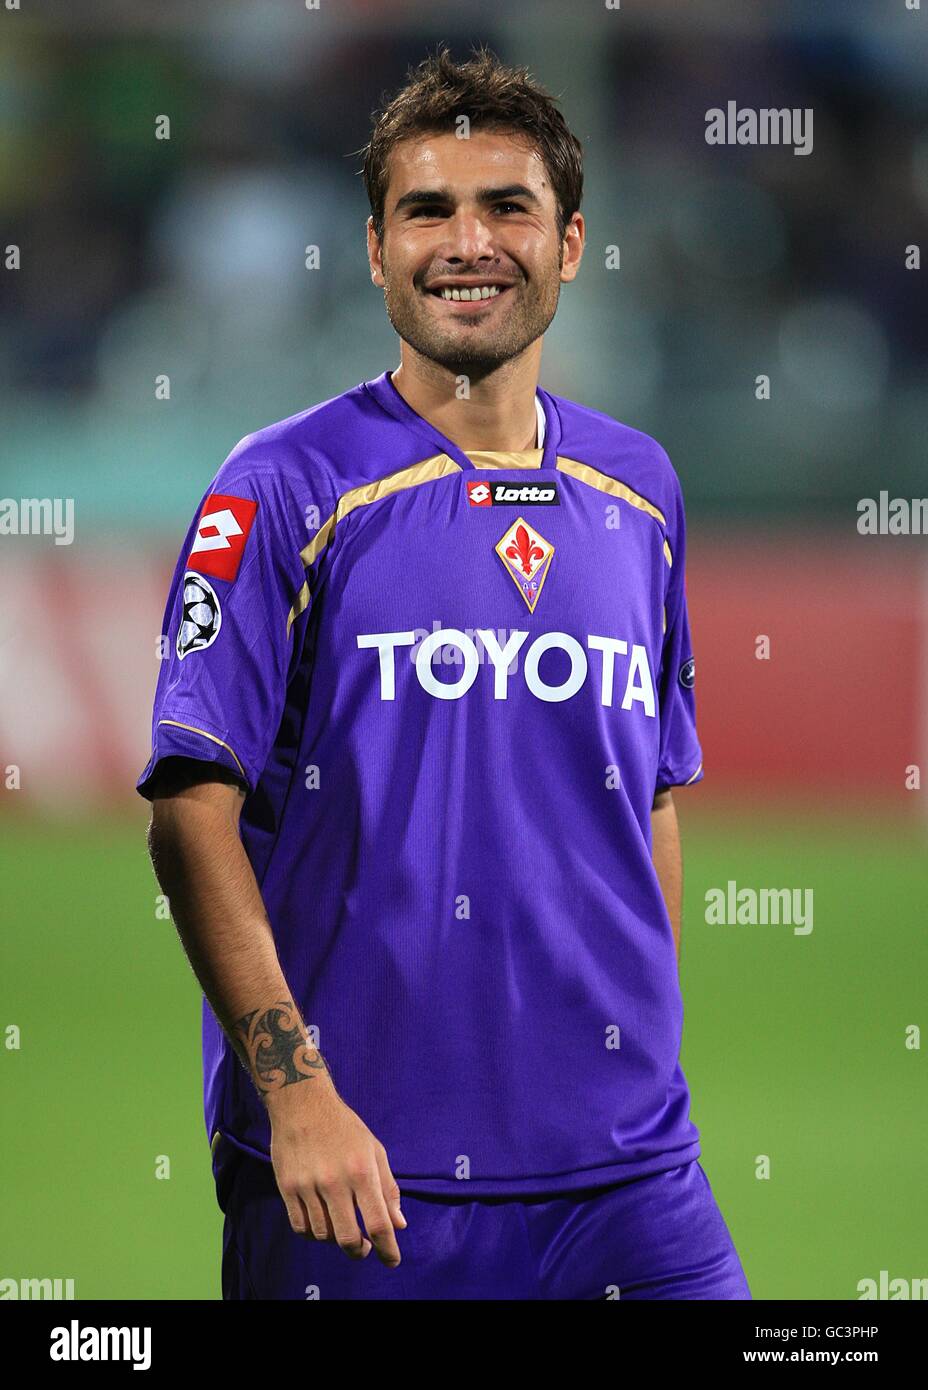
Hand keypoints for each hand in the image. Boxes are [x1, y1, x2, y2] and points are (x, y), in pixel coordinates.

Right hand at [266, 1081, 406, 1266]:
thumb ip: (388, 1188)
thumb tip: (399, 1224)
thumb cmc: (344, 1127)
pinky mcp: (287, 1188)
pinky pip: (301, 1227)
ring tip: (342, 1229)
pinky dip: (313, 1234)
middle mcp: (335, 1182)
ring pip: (323, 1236)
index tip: (392, 1261)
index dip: (388, 1249)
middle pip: (348, 1238)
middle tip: (365, 1249)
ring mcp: (308, 1186)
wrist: (302, 1104)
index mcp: (362, 1171)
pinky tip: (322, 1225)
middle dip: (360, 1252)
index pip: (378, 1223)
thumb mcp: (374, 1150)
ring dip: (336, 1241)